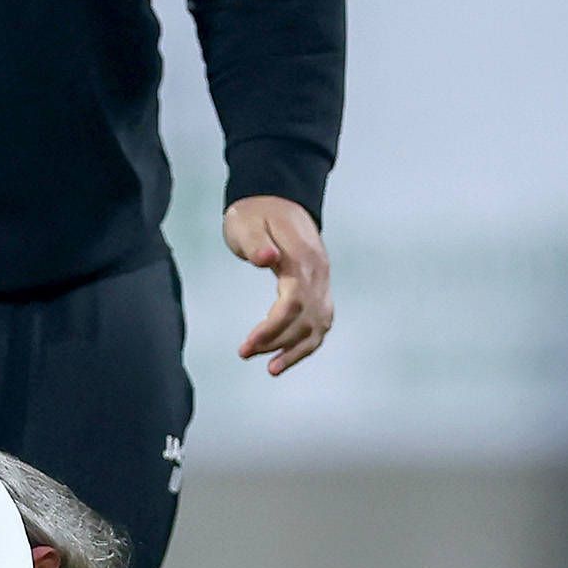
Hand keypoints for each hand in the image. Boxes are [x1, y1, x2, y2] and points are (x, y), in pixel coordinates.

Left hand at [223, 195, 331, 375]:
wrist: (276, 199)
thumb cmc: (255, 213)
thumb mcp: (246, 221)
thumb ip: (256, 241)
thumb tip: (266, 258)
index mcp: (302, 258)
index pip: (293, 303)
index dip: (272, 329)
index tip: (248, 345)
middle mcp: (319, 273)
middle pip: (305, 319)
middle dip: (277, 342)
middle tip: (244, 353)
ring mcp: (323, 280)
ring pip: (318, 325)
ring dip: (296, 350)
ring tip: (271, 368)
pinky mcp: (319, 287)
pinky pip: (321, 321)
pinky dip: (308, 342)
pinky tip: (288, 356)